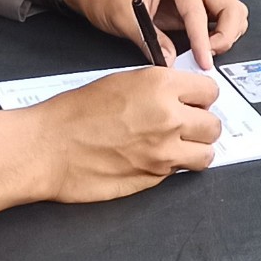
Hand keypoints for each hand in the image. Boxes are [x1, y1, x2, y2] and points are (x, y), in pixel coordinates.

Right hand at [0, 67, 221, 204]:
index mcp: (160, 86)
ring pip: (206, 154)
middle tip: (184, 125)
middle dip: (201, 125)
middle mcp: (169, 118)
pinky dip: (172, 167)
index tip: (192, 101)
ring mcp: (164, 152)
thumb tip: (182, 96)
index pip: (210, 91)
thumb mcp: (122, 82)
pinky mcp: (154, 178)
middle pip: (213, 125)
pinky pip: (178, 172)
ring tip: (176, 146)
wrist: (47, 147)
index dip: (200, 97)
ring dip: (195, 150)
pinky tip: (152, 159)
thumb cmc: (74, 113)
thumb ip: (158, 88)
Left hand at [59, 0, 248, 71]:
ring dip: (225, 33)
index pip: (199, 11)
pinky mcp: (190, 2)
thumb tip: (171, 62)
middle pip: (229, 6)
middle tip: (207, 56)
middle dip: (225, 34)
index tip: (203, 62)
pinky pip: (215, 17)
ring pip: (229, 11)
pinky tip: (202, 47)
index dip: (203, 41)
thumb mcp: (123, 18)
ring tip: (206, 52)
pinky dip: (216, 33)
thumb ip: (150, 40)